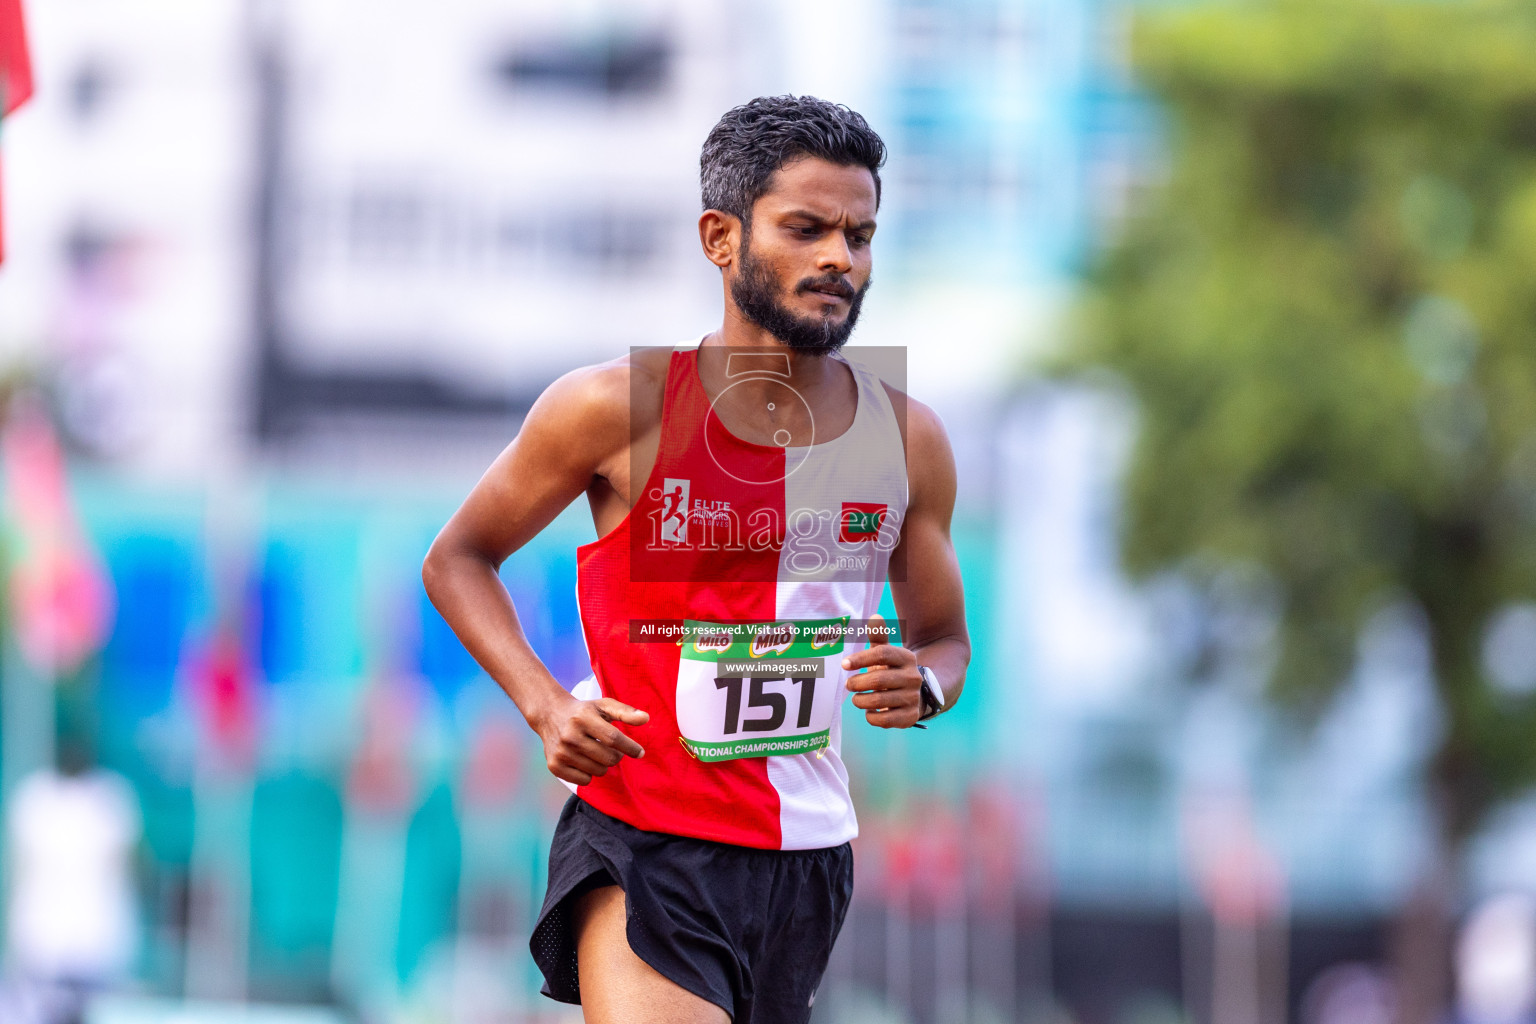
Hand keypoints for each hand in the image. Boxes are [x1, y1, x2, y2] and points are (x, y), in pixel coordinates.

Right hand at [533, 694, 648, 785]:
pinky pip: (584, 780)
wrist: (550, 714)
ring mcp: (561, 752)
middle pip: (608, 758)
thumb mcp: (604, 705)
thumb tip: (646, 719)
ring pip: (598, 771)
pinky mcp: (554, 766)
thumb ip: (626, 712)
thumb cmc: (584, 711)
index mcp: (583, 718)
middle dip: (616, 756)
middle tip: (612, 749)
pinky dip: (589, 773)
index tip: (640, 752)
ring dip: (603, 764)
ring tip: (595, 751)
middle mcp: (570, 735)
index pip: (613, 739)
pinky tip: (584, 760)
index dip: (630, 748)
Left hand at [842, 615, 922, 728]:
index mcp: (906, 658)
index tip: (844, 664)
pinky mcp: (910, 716)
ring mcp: (912, 698)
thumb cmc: (891, 670)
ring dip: (860, 700)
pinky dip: (871, 716)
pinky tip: (870, 711)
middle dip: (857, 683)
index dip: (860, 658)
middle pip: (878, 680)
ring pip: (877, 701)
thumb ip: (879, 636)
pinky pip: (883, 720)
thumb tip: (875, 617)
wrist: (915, 695)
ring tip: (857, 698)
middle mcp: (913, 677)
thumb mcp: (886, 653)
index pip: (882, 654)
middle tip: (848, 685)